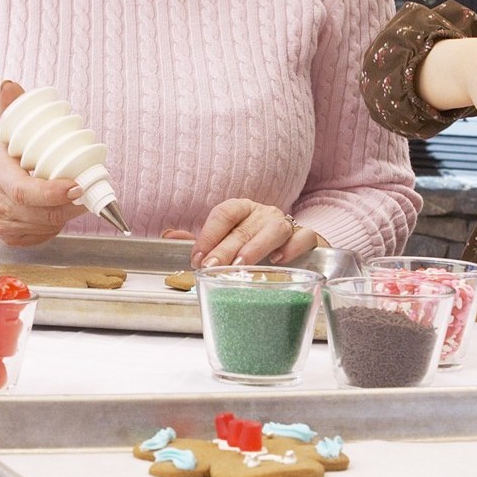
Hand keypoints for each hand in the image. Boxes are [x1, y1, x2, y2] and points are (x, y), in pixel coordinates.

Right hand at [0, 80, 85, 245]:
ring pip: (46, 226)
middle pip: (41, 213)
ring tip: (82, 195)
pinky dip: (57, 225)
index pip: (24, 191)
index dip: (53, 192)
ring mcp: (3, 225)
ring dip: (68, 214)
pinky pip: (42, 236)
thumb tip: (11, 86)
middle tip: (90, 187)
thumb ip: (5, 106)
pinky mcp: (10, 238)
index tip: (77, 184)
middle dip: (71, 204)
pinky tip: (63, 209)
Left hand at [173, 199, 326, 267]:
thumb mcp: (227, 241)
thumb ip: (202, 240)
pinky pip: (303, 237)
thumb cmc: (256, 244)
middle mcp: (263, 214)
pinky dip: (292, 247)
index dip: (209, 233)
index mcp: (242, 210)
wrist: (295, 247)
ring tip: (241, 264)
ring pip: (274, 229)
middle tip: (211, 266)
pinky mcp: (308, 238)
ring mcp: (286, 224)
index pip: (224, 213)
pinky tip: (278, 260)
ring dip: (256, 247)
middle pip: (244, 227)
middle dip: (225, 247)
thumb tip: (169, 234)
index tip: (197, 256)